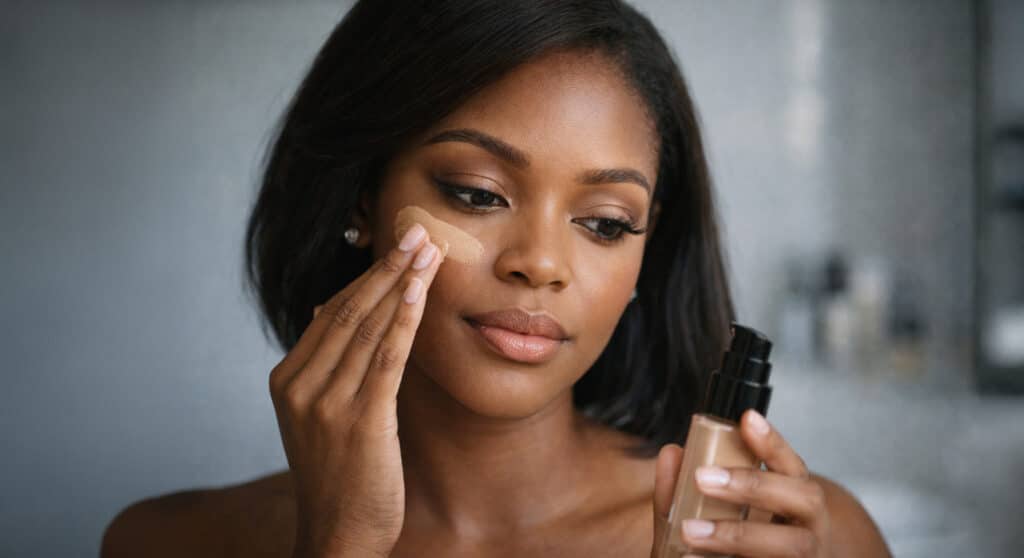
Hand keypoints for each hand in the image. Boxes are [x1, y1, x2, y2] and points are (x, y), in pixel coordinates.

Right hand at [268, 224, 442, 557]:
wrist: (337, 535)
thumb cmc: (336, 474)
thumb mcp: (316, 414)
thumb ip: (322, 364)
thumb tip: (329, 309)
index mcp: (287, 379)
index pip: (332, 313)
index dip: (368, 275)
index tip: (397, 246)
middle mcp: (300, 386)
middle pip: (349, 311)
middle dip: (388, 267)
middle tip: (418, 232)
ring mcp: (326, 403)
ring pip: (368, 327)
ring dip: (402, 283)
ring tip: (428, 250)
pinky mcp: (360, 420)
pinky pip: (385, 358)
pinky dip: (403, 320)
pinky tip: (419, 292)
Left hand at [653, 410, 833, 557]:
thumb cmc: (735, 548)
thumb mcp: (707, 516)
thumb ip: (684, 488)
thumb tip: (671, 453)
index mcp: (795, 502)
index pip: (792, 465)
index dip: (773, 442)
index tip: (746, 419)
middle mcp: (811, 528)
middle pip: (806, 499)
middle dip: (755, 485)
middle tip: (702, 478)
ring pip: (793, 546)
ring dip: (738, 534)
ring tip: (689, 531)